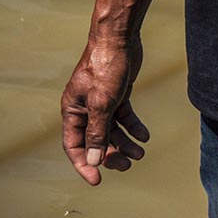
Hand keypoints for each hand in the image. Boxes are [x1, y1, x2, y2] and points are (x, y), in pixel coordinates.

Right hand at [60, 36, 149, 184]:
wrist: (119, 38)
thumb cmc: (104, 67)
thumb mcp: (101, 103)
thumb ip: (98, 132)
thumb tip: (94, 159)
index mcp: (72, 111)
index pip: (74, 145)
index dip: (84, 164)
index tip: (97, 180)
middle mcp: (84, 108)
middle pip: (95, 140)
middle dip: (109, 155)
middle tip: (126, 166)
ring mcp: (101, 101)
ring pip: (112, 130)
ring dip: (125, 143)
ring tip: (140, 154)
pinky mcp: (116, 94)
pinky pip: (124, 116)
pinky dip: (133, 126)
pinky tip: (144, 136)